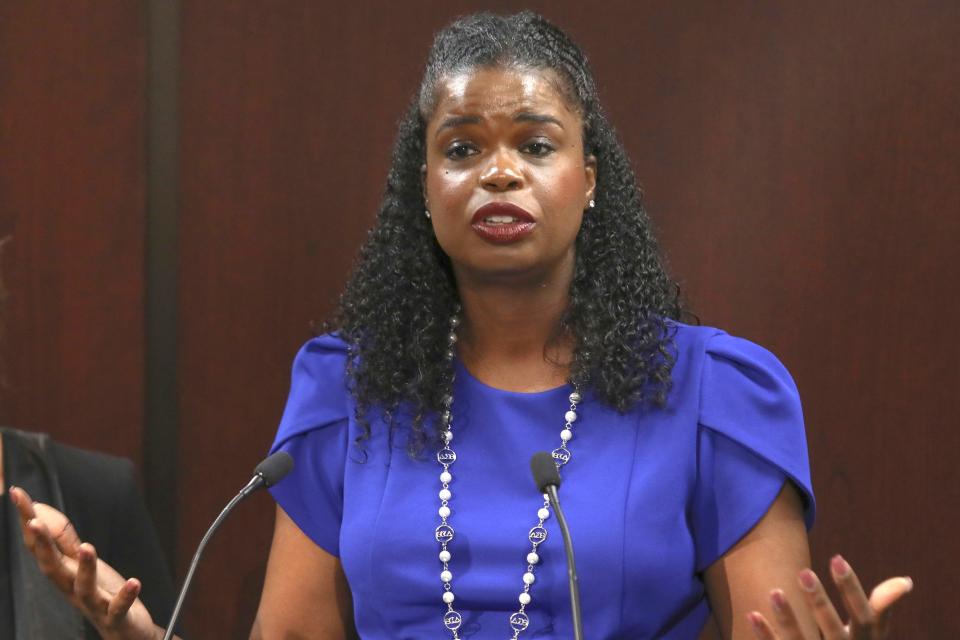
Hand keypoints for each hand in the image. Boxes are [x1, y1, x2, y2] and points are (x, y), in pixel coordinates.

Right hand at [9, 486, 168, 639]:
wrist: (125, 632)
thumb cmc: (100, 594)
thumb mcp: (80, 564)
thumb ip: (63, 540)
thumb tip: (40, 510)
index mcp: (63, 574)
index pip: (40, 547)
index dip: (28, 520)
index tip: (17, 493)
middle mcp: (72, 589)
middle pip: (53, 568)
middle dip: (43, 545)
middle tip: (34, 520)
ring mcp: (94, 604)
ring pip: (84, 588)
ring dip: (85, 568)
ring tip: (88, 546)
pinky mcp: (117, 616)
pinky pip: (119, 607)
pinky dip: (125, 596)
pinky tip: (134, 582)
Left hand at [747, 554, 912, 639]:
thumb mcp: (872, 637)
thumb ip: (881, 609)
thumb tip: (905, 581)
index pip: (863, 616)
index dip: (851, 588)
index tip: (837, 557)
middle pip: (831, 629)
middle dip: (819, 602)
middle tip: (803, 572)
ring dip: (787, 617)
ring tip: (774, 590)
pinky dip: (764, 634)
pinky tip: (752, 613)